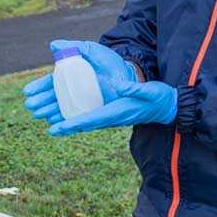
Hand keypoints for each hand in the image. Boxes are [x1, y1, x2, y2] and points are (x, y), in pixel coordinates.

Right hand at [22, 40, 136, 125]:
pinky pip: (75, 119)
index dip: (39, 87)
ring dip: (49, 112)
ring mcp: (82, 102)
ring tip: (39, 114)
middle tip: (30, 106)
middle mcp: (75, 91)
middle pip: (53, 97)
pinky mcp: (92, 112)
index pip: (51, 83)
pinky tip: (53, 123)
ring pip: (61, 109)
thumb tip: (53, 45)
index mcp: (72, 76)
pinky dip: (64, 122)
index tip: (27, 92)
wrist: (130, 75)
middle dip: (41, 102)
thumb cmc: (110, 62)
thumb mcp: (91, 50)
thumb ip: (73, 47)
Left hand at [49, 80, 177, 136]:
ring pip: (87, 121)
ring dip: (71, 124)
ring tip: (54, 124)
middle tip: (50, 129)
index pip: (90, 119)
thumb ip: (136, 89)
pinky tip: (71, 114)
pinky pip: (92, 117)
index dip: (72, 124)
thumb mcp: (150, 91)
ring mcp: (111, 117)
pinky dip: (80, 118)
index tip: (57, 128)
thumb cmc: (158, 99)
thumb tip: (120, 86)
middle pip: (84, 123)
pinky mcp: (112, 113)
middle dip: (67, 127)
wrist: (166, 107)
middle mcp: (110, 117)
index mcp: (116, 112)